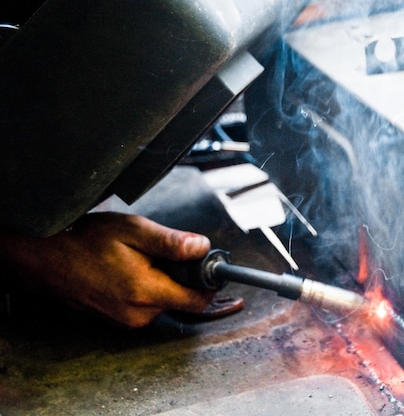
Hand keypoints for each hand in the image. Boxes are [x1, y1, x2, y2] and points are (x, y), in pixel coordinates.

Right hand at [0, 212, 213, 327]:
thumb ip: (171, 242)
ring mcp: (126, 320)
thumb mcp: (133, 230)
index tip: (210, 268)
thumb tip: (202, 248)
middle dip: (180, 277)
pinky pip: (145, 306)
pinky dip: (145, 289)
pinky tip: (127, 272)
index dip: (209, 284)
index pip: (197, 300)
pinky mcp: (118, 321)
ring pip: (163, 301)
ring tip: (136, 261)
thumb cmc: (86, 242)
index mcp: (146, 291)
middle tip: (160, 254)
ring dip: (161, 282)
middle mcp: (138, 313)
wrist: (46, 259)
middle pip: (181, 299)